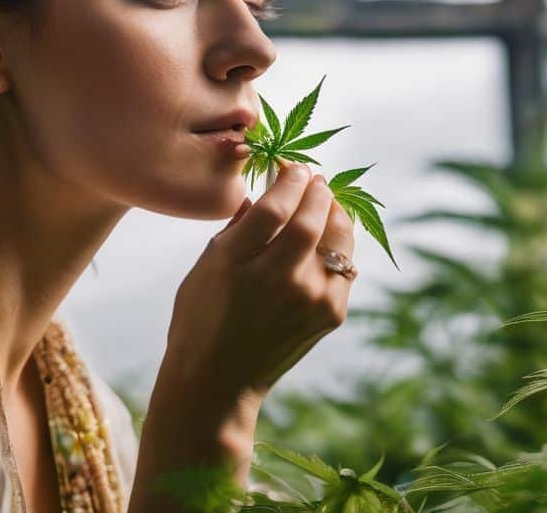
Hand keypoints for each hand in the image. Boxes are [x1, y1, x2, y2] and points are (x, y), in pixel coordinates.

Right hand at [158, 157, 357, 405]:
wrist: (217, 381)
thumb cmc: (202, 316)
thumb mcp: (207, 264)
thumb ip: (239, 225)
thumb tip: (263, 191)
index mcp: (241, 264)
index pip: (276, 207)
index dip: (289, 179)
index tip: (291, 166)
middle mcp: (281, 282)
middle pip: (312, 220)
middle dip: (315, 191)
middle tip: (312, 178)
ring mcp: (311, 301)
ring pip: (338, 240)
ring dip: (335, 213)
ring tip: (324, 202)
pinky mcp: (331, 315)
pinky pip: (344, 266)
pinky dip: (338, 245)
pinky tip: (326, 237)